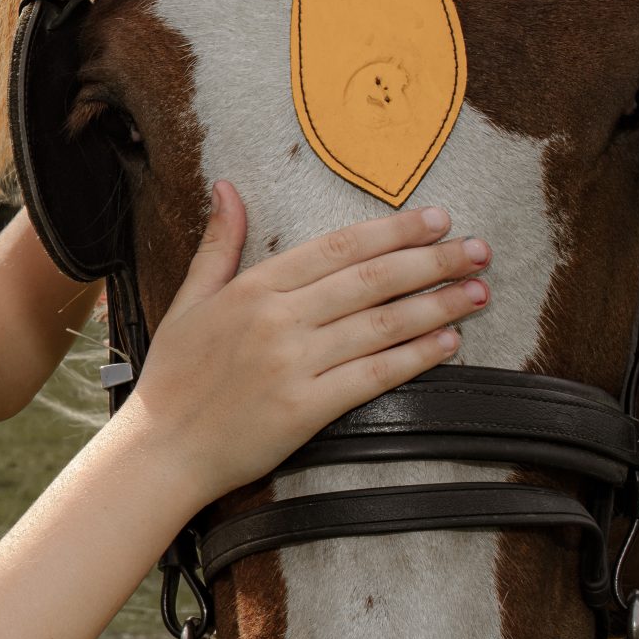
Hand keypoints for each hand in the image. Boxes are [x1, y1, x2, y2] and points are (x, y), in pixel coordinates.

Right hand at [119, 183, 490, 506]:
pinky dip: (415, 356)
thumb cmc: (174, 377)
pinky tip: (447, 342)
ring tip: (477, 291)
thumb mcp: (188, 300)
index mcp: (252, 288)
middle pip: (370, 280)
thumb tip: (227, 187)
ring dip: (437, 305)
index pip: (337, 248)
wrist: (162, 450)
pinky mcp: (306, 408)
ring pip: (380, 324)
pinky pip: (374, 375)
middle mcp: (278, 320)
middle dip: (431, 260)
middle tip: (477, 248)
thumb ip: (218, 244)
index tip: (436, 219)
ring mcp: (294, 364)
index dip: (393, 231)